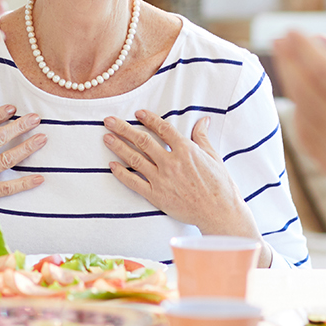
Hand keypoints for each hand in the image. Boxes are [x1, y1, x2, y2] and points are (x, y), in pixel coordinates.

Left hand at [103, 111, 258, 237]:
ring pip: (135, 159)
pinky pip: (134, 182)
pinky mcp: (156, 196)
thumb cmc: (219, 185)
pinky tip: (112, 166)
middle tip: (109, 120)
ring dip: (118, 147)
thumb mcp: (213, 156)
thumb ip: (202, 137)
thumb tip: (203, 120)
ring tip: (106, 137)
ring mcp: (162, 179)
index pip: (162, 128)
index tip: (138, 113)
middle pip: (143, 140)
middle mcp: (171, 162)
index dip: (149, 119)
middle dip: (124, 128)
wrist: (219, 212)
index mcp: (186, 150)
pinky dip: (121, 174)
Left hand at [272, 32, 325, 212]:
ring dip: (292, 84)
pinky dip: (298, 115)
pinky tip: (298, 105)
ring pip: (302, 110)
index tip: (293, 32)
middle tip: (280, 40)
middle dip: (291, 61)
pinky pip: (305, 136)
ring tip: (286, 64)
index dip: (306, 50)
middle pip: (305, 88)